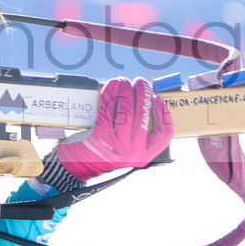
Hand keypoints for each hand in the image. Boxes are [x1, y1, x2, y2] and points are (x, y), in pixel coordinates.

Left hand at [54, 77, 172, 181]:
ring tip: (124, 81)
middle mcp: (133, 152)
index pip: (164, 134)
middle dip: (144, 93)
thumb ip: (139, 132)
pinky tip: (112, 86)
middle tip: (141, 82)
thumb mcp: (128, 149)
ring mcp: (117, 144)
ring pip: (127, 110)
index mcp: (144, 156)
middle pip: (144, 116)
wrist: (79, 164)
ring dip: (126, 90)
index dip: (164, 113)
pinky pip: (109, 108)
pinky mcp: (101, 135)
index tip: (158, 99)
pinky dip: (111, 93)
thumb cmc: (106, 151)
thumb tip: (145, 100)